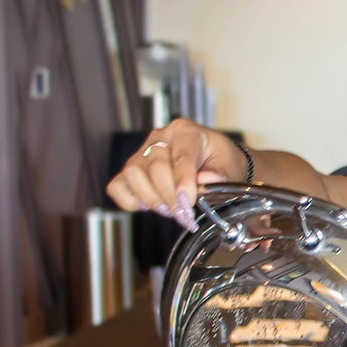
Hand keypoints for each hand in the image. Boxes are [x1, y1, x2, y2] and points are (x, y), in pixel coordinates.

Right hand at [104, 119, 245, 231]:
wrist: (217, 164)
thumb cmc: (222, 163)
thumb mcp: (229, 167)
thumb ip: (217, 176)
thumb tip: (202, 184)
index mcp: (186, 131)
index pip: (180, 156)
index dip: (183, 182)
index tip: (187, 203)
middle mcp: (160, 138)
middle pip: (154, 166)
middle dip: (169, 197)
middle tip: (184, 215)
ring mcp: (141, 153)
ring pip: (132, 174)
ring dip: (151, 199)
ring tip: (170, 211)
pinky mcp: (131, 171)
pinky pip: (117, 186)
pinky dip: (130, 201)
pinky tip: (149, 207)